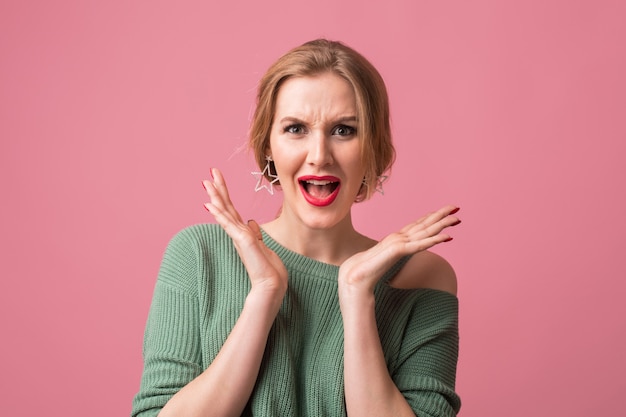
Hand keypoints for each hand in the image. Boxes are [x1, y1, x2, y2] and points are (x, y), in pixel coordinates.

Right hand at [203, 168, 287, 298]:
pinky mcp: (242, 241)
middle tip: (210, 172)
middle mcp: (238, 233)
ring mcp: (238, 237)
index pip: (232, 209)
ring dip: (216, 196)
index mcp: (243, 233)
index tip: (218, 179)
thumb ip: (256, 234)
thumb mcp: (263, 246)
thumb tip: (252, 221)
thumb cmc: (268, 269)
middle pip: (226, 206)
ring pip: (224, 212)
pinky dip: (219, 214)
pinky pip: (228, 224)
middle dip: (219, 189)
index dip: (225, 194)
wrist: (271, 285)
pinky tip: (210, 204)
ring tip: (206, 182)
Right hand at [338, 205, 460, 294]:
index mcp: (393, 240)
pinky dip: (435, 240)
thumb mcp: (378, 264)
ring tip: (457, 217)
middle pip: (423, 224)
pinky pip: (421, 245)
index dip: (429, 218)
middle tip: (456, 207)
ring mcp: (398, 243)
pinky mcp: (398, 251)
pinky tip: (448, 237)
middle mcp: (397, 238)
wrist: (352, 279)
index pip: (415, 226)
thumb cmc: (361, 273)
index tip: (441, 212)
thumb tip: (387, 261)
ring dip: (442, 224)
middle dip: (440, 215)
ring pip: (425, 231)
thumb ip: (385, 259)